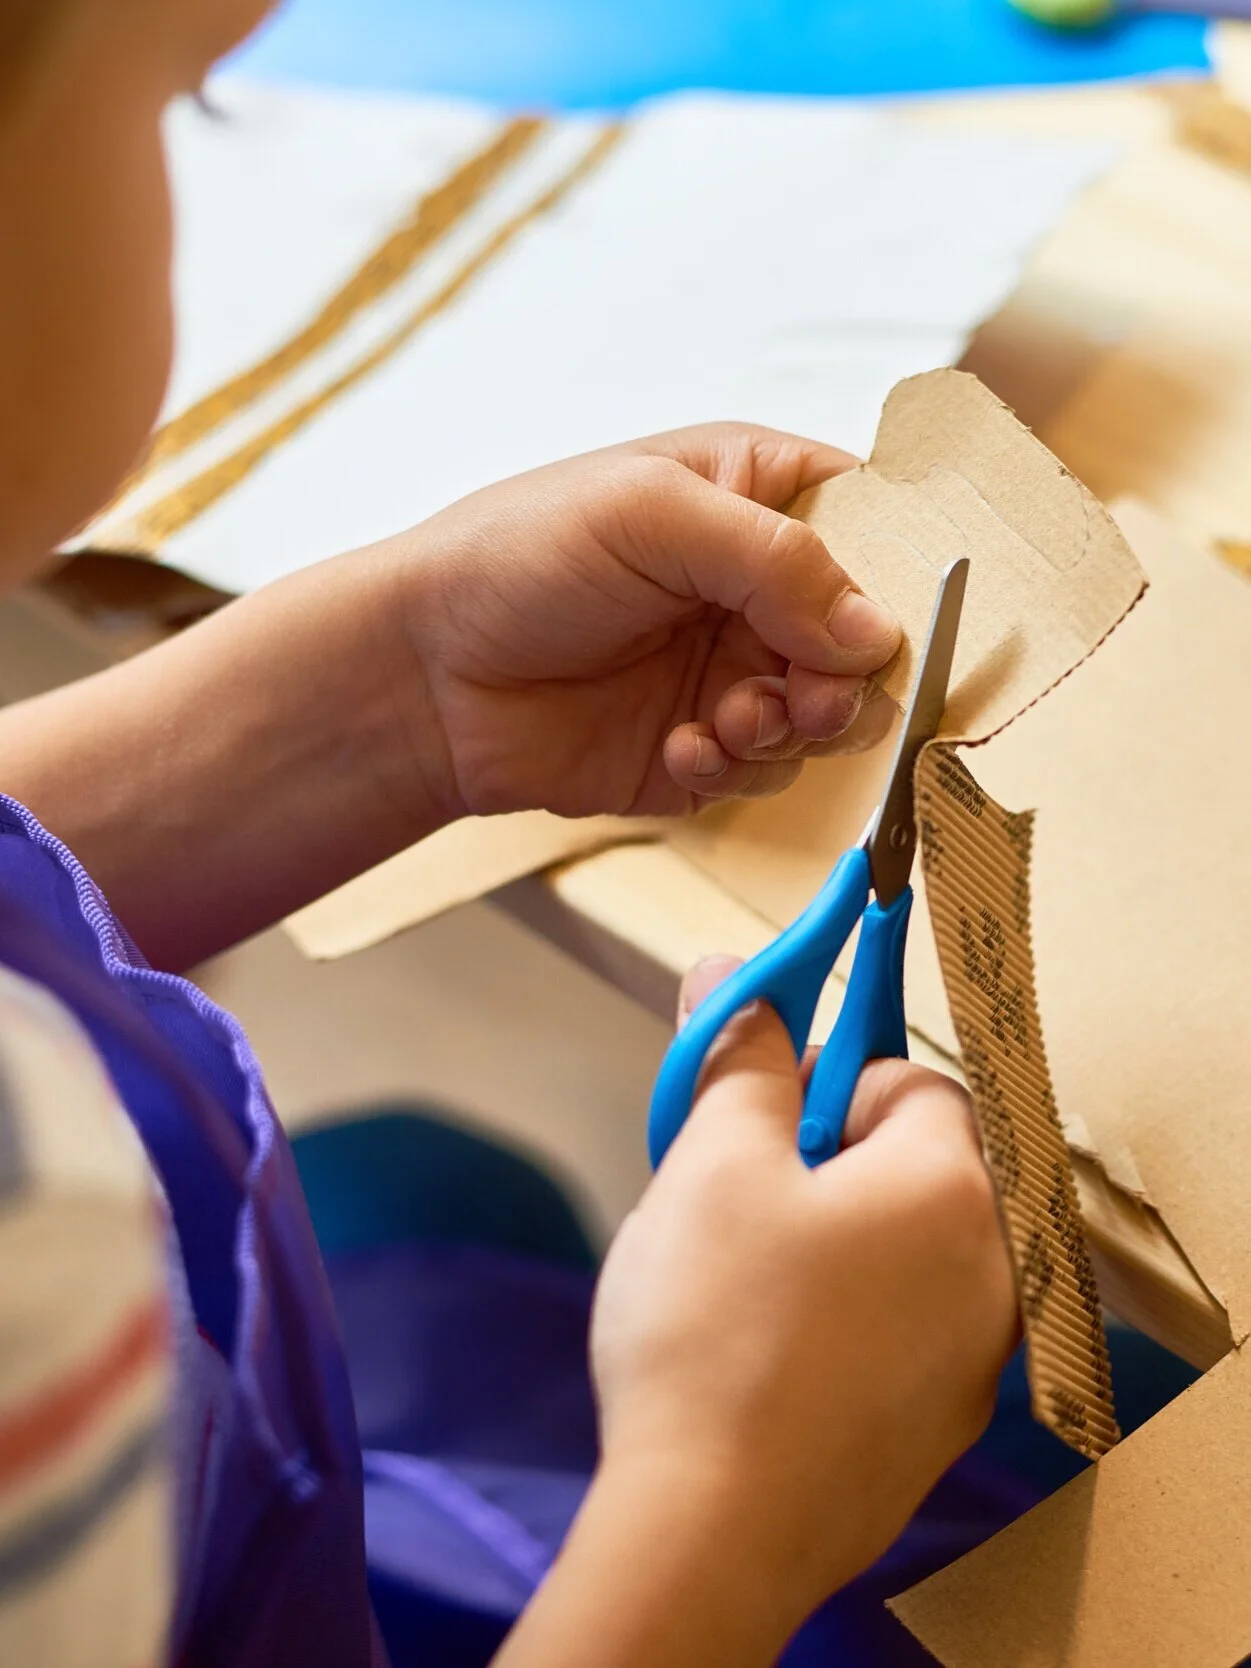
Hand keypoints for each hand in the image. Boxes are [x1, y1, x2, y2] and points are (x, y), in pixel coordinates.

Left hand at [385, 424, 899, 820]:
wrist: (424, 674)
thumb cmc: (518, 556)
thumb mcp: (651, 516)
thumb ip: (776, 561)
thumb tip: (877, 632)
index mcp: (754, 495)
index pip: (874, 524)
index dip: (900, 572)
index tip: (905, 620)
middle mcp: (754, 585)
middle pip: (866, 636)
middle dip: (844, 675)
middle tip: (803, 696)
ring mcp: (730, 666)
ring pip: (826, 713)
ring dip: (788, 726)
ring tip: (725, 718)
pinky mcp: (701, 745)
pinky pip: (765, 770)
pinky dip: (735, 766)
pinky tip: (680, 747)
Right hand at [588, 956, 1017, 1644]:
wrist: (713, 1533)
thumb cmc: (715, 1328)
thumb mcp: (713, 1164)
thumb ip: (739, 1059)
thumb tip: (733, 973)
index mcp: (953, 1188)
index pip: (911, 1081)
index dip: (825, 1081)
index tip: (754, 1116)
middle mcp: (994, 1270)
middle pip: (913, 1166)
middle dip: (821, 1160)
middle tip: (733, 1194)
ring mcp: (975, 1361)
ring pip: (902, 1251)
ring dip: (829, 1238)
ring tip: (736, 1276)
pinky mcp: (937, 1429)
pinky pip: (898, 1331)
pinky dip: (842, 1317)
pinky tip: (762, 1352)